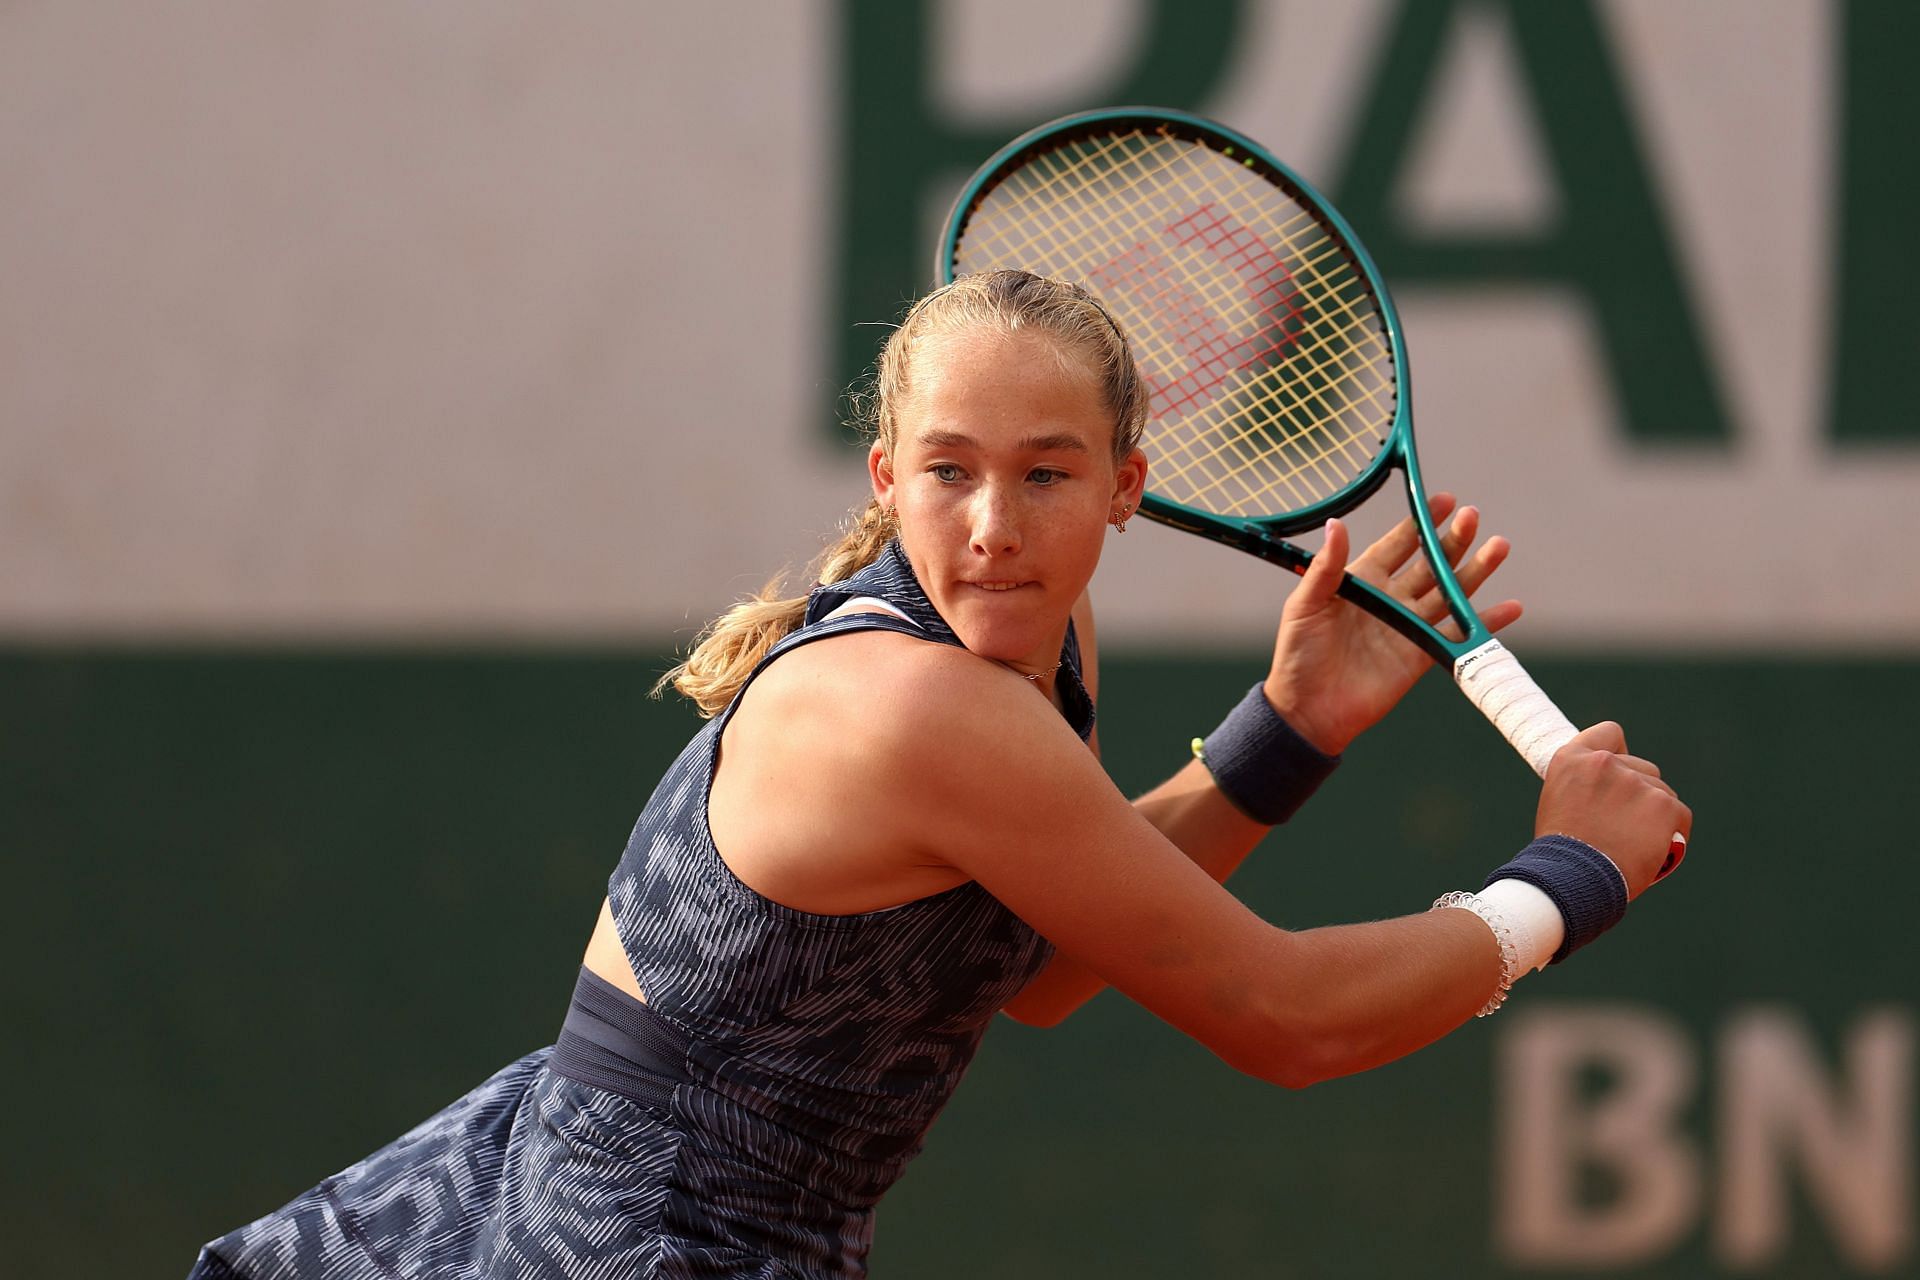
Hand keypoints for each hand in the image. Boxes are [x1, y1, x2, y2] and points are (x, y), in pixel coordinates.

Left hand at [1262, 494, 1520, 754]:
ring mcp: (1408, 626)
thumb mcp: (1306, 604)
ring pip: (1449, 592)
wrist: (1309, 709)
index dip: (1421, 522)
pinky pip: (1457, 634)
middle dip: (1453, 540)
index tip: (1445, 501)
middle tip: (1474, 517)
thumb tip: (1336, 523)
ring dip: (1476, 571)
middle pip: (1430, 563)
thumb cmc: (1298, 654)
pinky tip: (1512, 607)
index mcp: (1362, 580)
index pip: (1398, 543)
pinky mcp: (1422, 655)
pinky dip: (1486, 622)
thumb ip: (1326, 566)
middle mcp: (1390, 598)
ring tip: (1500, 546)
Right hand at [1536, 722, 1692, 898]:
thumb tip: (1605, 787)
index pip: (1610, 734)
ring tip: (1636, 842)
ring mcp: (1636, 782)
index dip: (1618, 753)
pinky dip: (1672, 832)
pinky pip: (1679, 814)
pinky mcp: (1663, 805)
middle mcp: (1605, 763)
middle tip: (1625, 825)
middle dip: (1640, 793)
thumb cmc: (1562, 852)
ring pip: (1662, 792)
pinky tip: (1657, 849)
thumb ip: (1584, 785)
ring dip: (1655, 814)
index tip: (1617, 773)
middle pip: (1642, 768)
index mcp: (1573, 759)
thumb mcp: (1559, 803)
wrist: (1573, 881)